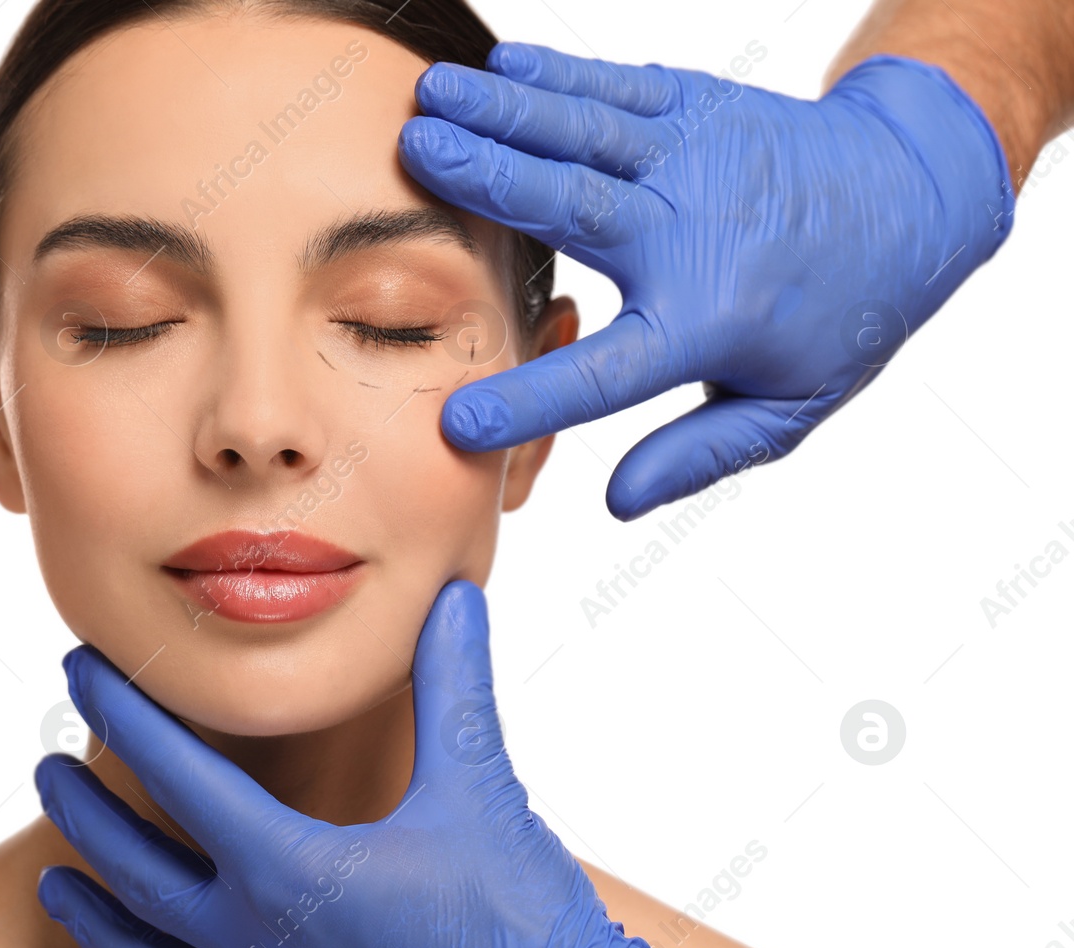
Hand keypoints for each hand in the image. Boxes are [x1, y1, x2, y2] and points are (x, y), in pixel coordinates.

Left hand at [34, 581, 751, 947]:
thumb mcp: (480, 790)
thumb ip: (454, 687)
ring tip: (55, 886)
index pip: (177, 775)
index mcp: (289, 870)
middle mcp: (257, 945)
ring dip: (94, 919)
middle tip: (46, 770)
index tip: (82, 669)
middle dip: (84, 813)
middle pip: (137, 871)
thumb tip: (453, 597)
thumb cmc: (522, 924)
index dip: (123, 712)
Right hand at [399, 46, 1014, 518]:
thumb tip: (618, 504)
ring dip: (502, 112)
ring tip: (429, 98)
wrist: (912, 197)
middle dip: (489, 180)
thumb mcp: (787, 410)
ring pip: (584, 133)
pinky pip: (617, 88)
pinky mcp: (697, 110)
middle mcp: (695, 235)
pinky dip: (556, 75)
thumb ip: (699, 455)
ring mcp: (695, 160)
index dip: (533, 403)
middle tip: (412, 158)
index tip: (459, 424)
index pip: (607, 376)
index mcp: (710, 324)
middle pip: (575, 208)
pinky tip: (499, 65)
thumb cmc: (838, 316)